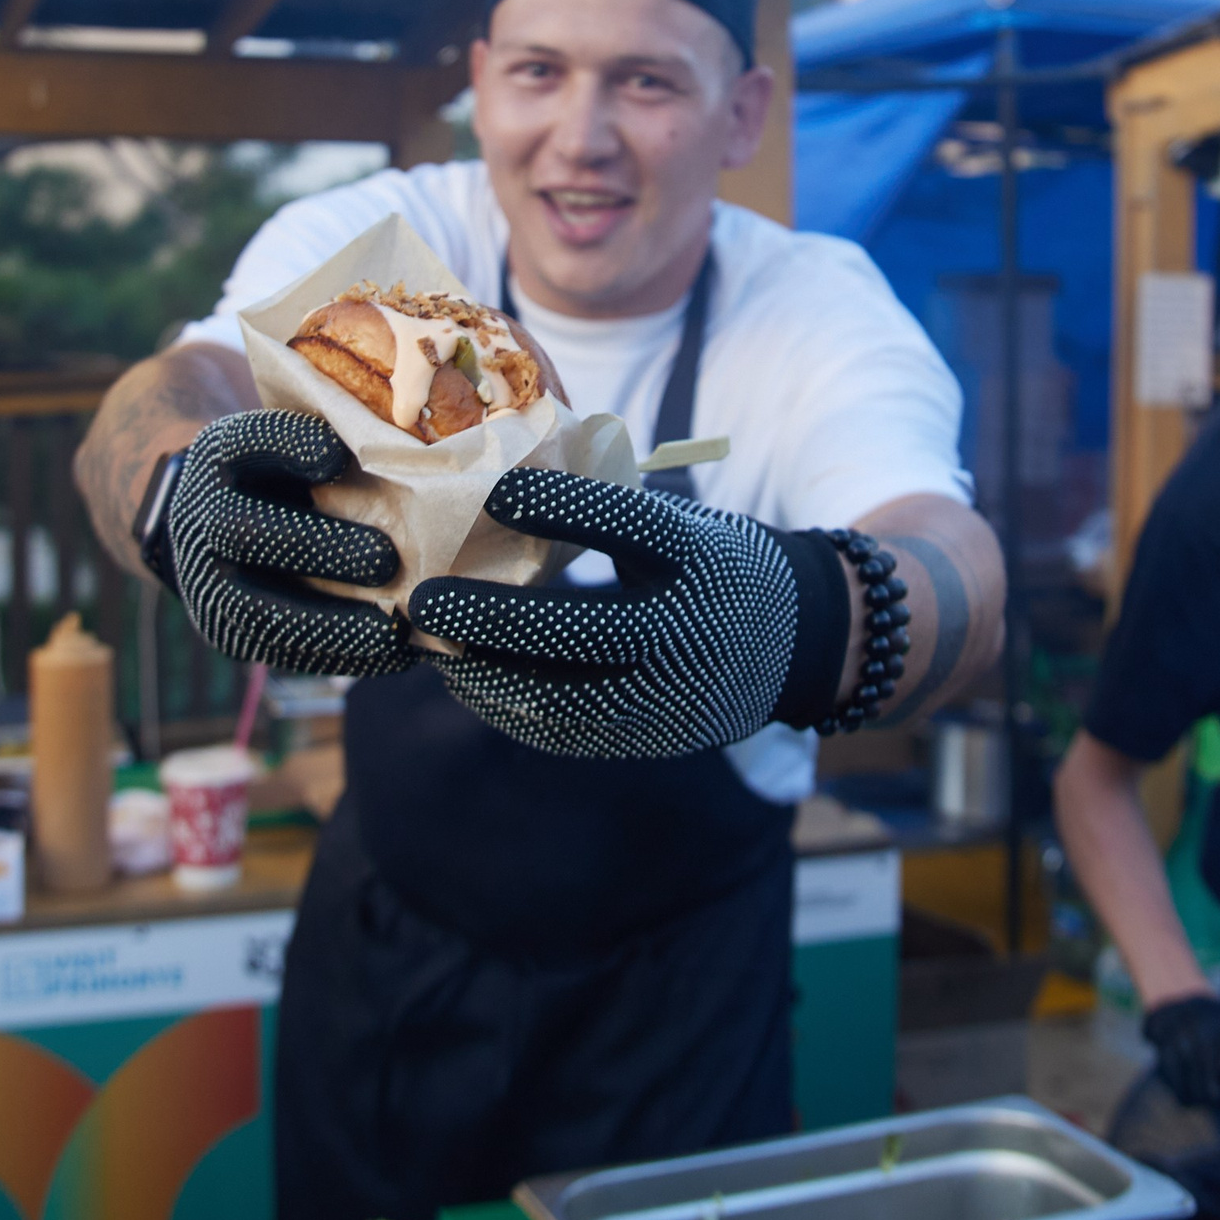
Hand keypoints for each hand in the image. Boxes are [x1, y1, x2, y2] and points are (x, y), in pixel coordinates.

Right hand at [167, 411, 416, 678]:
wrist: (225, 527)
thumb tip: (406, 450)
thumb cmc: (290, 474)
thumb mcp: (300, 444)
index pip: (248, 442)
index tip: (337, 455)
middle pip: (246, 534)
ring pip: (259, 611)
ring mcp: (206, 582)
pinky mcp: (228, 632)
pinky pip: (280, 652)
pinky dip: (340, 655)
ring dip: (331, 623)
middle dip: (317, 548)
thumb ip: (338, 438)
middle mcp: (200, 518)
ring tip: (393, 628)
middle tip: (386, 559)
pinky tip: (392, 651)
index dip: (289, 445)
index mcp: (219, 456)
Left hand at [408, 469, 813, 759]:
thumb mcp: (685, 525)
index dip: (562, 508)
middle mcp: (689, 634)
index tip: (493, 491)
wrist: (796, 644)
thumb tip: (501, 481)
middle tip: (423, 599)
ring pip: (561, 697)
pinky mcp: (651, 738)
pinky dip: (503, 703)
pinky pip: (562, 732)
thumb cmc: (712, 562)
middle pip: (582, 633)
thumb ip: (612, 513)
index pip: (630, 528)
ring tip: (428, 641)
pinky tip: (463, 673)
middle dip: (492, 620)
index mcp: (701, 560)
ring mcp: (671, 698)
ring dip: (482, 671)